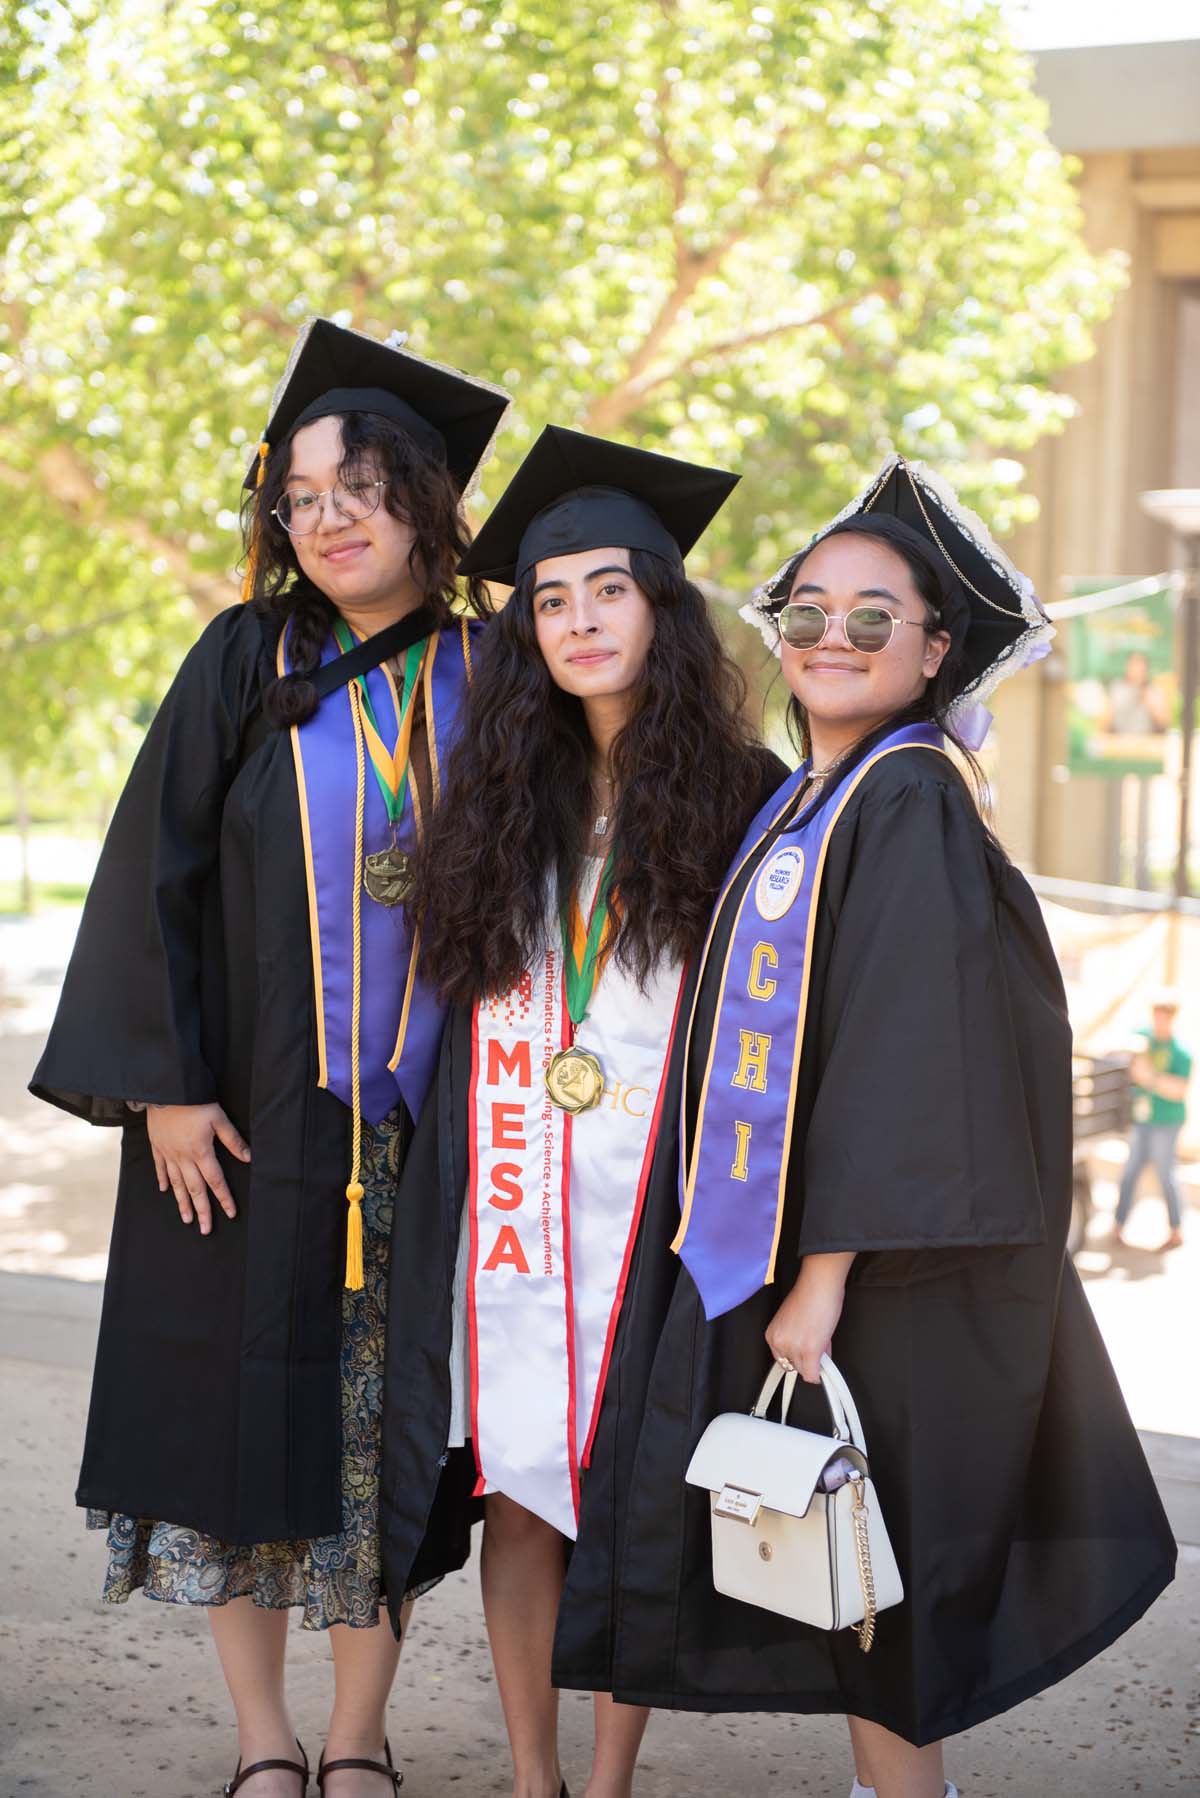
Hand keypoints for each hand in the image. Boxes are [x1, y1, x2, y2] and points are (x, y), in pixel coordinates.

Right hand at [145, 1103, 249, 1234]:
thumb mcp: (218, 1118)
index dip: (224, 1198)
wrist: (164, 1090)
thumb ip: (233, 1139)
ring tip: (187, 1219)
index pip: (215, 1181)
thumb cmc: (194, 1102)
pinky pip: (160, 1167)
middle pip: (195, 1189)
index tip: (230, 1213)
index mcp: (201, 1152)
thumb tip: (248, 1157)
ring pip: (176, 1183)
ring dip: (182, 1202)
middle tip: (206, 1230)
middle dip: (202, 1210)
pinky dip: (163, 1180)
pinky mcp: (157, 1146)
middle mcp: (183, 1157)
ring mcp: (168, 1153)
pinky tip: (164, 1191)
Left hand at [764, 1252, 854, 1383]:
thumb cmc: (809, 1295)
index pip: (782, 1359)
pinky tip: (826, 1363)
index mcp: (772, 1335)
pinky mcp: (810, 1351)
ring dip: (816, 1361)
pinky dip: (821, 1374)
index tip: (803, 1352)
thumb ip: (795, 1339)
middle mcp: (779, 1343)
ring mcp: (794, 1349)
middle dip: (807, 1358)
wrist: (819, 1285)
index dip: (797, 1355)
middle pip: (794, 1366)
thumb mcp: (793, 1321)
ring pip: (805, 1371)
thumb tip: (807, 1353)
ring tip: (822, 1341)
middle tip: (817, 1343)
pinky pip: (813, 1376)